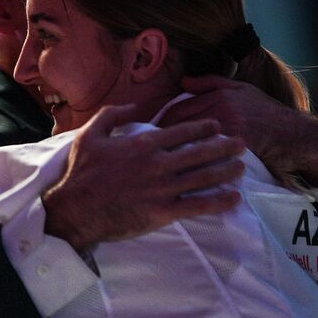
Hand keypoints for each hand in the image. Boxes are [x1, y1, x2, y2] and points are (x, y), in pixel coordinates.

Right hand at [42, 105, 245, 249]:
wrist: (74, 209)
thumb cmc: (80, 172)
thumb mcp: (90, 134)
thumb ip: (113, 114)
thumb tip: (136, 105)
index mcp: (143, 143)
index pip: (182, 131)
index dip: (204, 128)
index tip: (218, 126)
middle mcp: (158, 163)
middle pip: (200, 152)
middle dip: (224, 146)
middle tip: (242, 143)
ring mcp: (163, 188)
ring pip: (203, 177)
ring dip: (226, 171)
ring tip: (242, 167)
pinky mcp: (163, 212)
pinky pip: (197, 205)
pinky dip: (218, 201)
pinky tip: (234, 198)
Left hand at [159, 75, 317, 186]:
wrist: (294, 134)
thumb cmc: (266, 111)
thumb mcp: (240, 88)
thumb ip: (210, 83)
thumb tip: (182, 82)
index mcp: (218, 96)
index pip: (177, 111)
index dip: (158, 124)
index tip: (145, 136)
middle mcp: (221, 110)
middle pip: (178, 128)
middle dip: (158, 142)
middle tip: (143, 155)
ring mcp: (229, 130)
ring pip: (189, 144)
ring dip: (170, 157)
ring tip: (154, 168)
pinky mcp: (237, 149)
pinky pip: (208, 160)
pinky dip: (191, 169)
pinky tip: (178, 178)